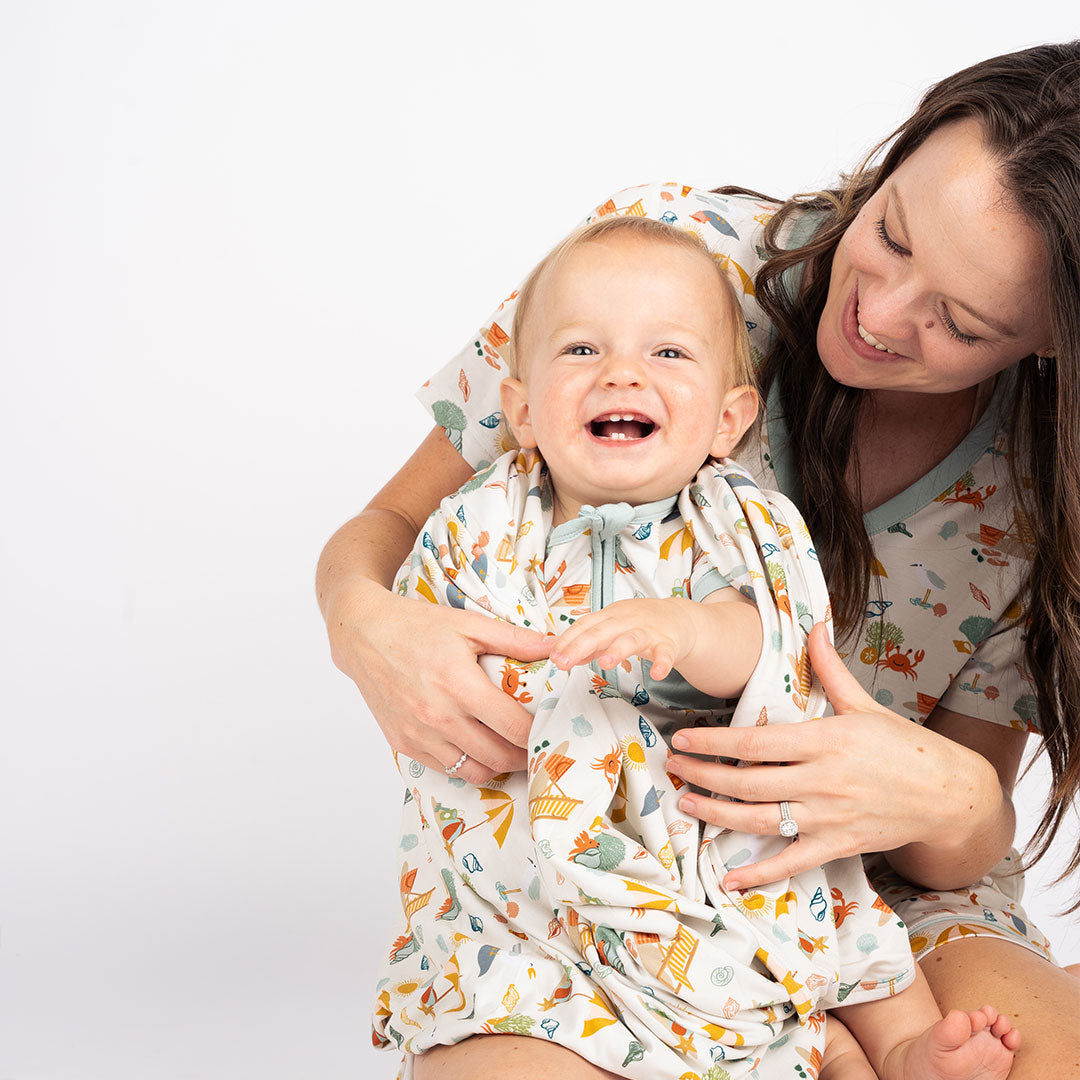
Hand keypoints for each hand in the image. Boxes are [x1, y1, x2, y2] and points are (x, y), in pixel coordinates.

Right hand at [327, 578, 552, 784]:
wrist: (364, 634)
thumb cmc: (417, 626)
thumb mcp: (469, 624)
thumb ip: (516, 640)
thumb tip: (556, 647)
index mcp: (460, 685)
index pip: (514, 728)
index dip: (538, 735)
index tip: (549, 731)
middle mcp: (439, 716)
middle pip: (499, 756)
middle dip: (524, 755)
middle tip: (536, 745)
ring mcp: (419, 734)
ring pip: (474, 771)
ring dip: (497, 764)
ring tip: (508, 748)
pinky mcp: (403, 743)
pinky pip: (446, 769)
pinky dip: (467, 764)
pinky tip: (476, 746)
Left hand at [550, 598, 696, 680]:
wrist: (680, 618)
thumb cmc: (640, 624)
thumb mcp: (612, 628)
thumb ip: (589, 643)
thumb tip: (562, 655)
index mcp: (609, 616)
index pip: (584, 625)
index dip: (567, 640)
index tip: (553, 657)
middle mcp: (626, 621)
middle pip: (600, 632)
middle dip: (580, 646)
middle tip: (562, 663)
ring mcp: (648, 631)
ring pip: (630, 639)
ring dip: (618, 650)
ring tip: (605, 664)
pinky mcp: (668, 643)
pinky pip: (665, 654)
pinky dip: (662, 663)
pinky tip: (657, 675)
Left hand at [665, 623, 1000, 890]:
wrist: (949, 794)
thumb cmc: (904, 745)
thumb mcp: (864, 703)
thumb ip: (830, 669)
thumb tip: (813, 626)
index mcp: (825, 741)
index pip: (755, 742)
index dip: (713, 743)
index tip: (684, 739)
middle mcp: (823, 781)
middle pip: (748, 782)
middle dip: (704, 777)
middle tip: (674, 769)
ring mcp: (829, 817)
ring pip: (760, 820)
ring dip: (717, 815)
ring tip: (686, 804)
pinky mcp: (838, 845)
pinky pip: (791, 862)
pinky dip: (759, 874)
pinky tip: (729, 880)